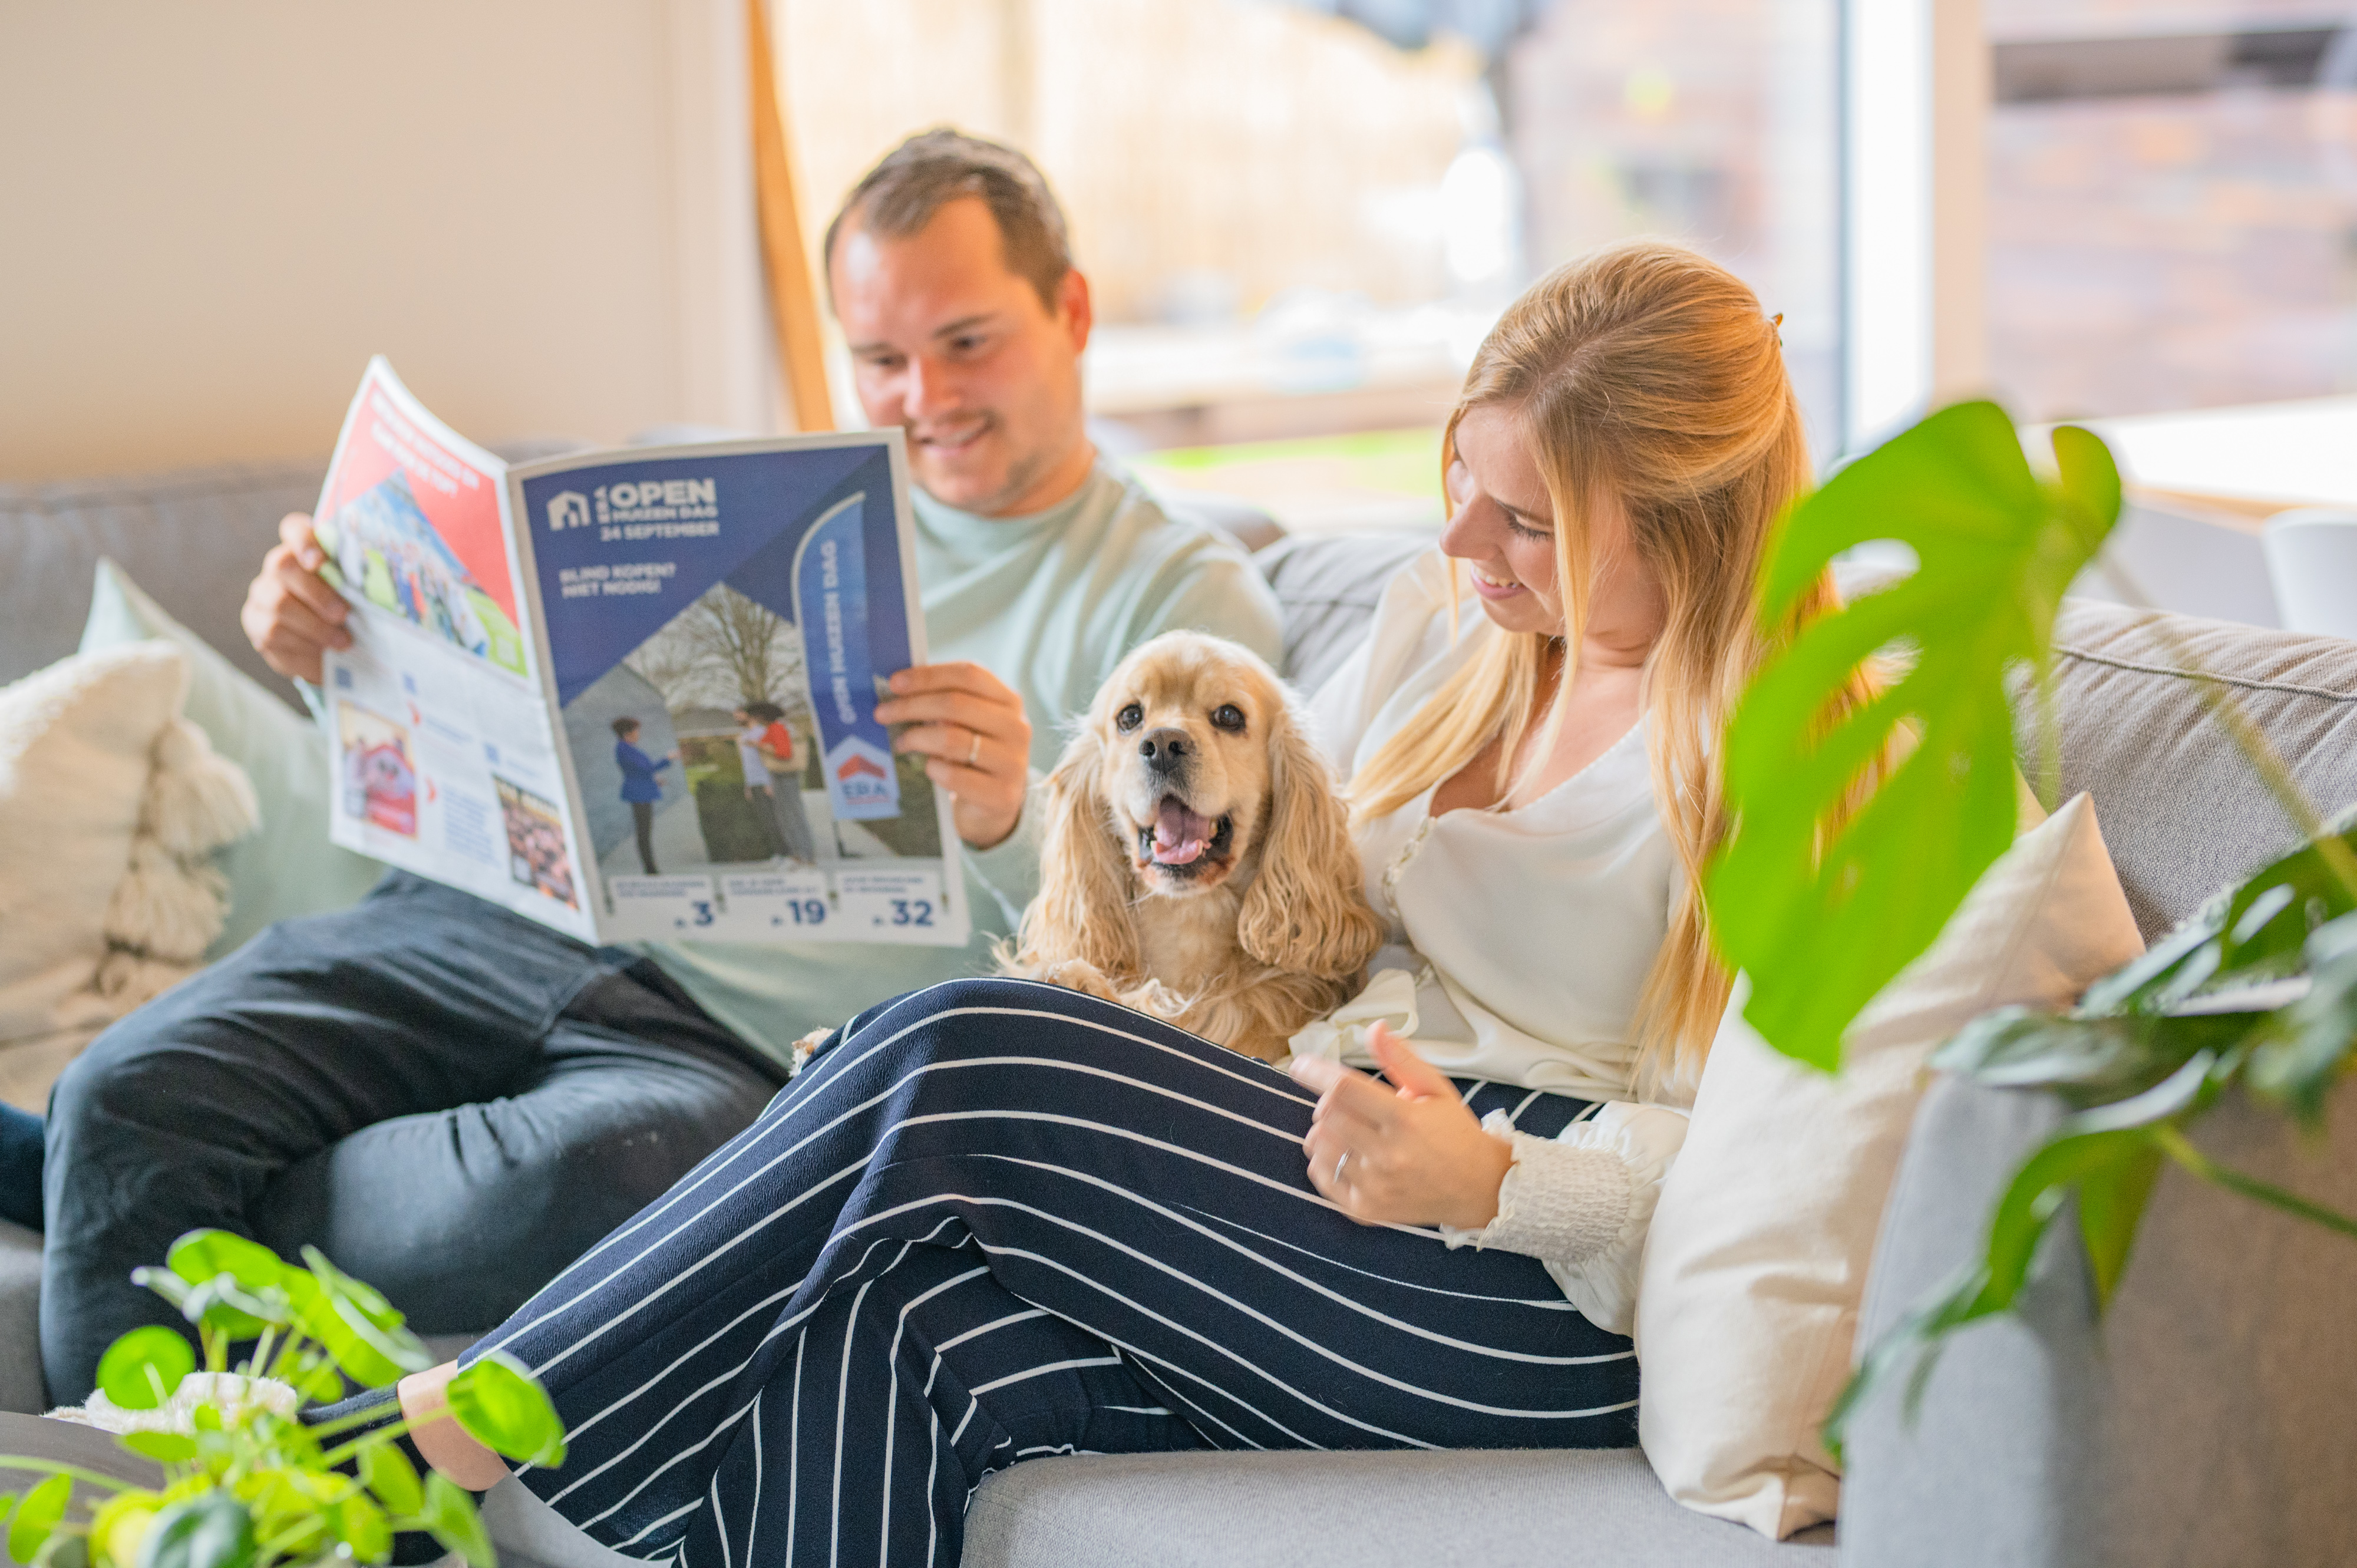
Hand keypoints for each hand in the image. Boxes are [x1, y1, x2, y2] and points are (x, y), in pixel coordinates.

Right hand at [240, 512, 350, 683]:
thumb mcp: (357, 594)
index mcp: (304, 548)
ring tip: (342, 642)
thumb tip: (386, 589)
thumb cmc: (348, 609)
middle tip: (344, 615)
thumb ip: (359, 583)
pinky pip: (273, 635)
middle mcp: (278, 567)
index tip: (320, 561)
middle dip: (317, 593)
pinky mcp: (256, 624)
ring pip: (279, 605)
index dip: (304, 540)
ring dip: (315, 627)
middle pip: (284, 566)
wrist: (323, 645)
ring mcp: (262, 594)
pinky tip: (323, 655)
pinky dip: (303, 647)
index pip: (295, 528)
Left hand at [875, 661, 1030, 849]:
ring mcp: (1012, 762)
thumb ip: (946, 704)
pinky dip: (933, 769)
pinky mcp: (1002, 794)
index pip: (969, 675)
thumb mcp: (969, 724)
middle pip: (956, 704)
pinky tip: (927, 767)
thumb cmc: (974, 756)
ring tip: (901, 742)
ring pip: (952, 740)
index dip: (928, 676)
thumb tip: (900, 688)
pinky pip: (954, 776)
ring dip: (917, 738)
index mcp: (1009, 701)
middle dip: (911, 706)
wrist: (996, 805)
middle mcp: (1017, 727)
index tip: (894, 683)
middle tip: (882, 713)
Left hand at [1290, 1024, 1513, 1228]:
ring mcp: (1374, 1187)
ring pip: (1319, 1146)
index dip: (1316, 1073)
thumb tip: (1374, 1028)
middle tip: (1345, 1101)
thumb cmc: (1454, 1132)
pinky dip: (1322, 1160)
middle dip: (1327, 1102)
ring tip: (1347, 1127)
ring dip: (1323, 1130)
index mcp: (1405, 1120)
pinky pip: (1321, 1177)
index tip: (1301, 1065)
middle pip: (1327, 1116)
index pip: (1344, 1089)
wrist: (1477, 1188)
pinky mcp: (1365, 1210)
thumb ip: (1401, 1059)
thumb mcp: (1436, 1088)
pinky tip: (1344, 1152)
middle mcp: (1388, 1156)